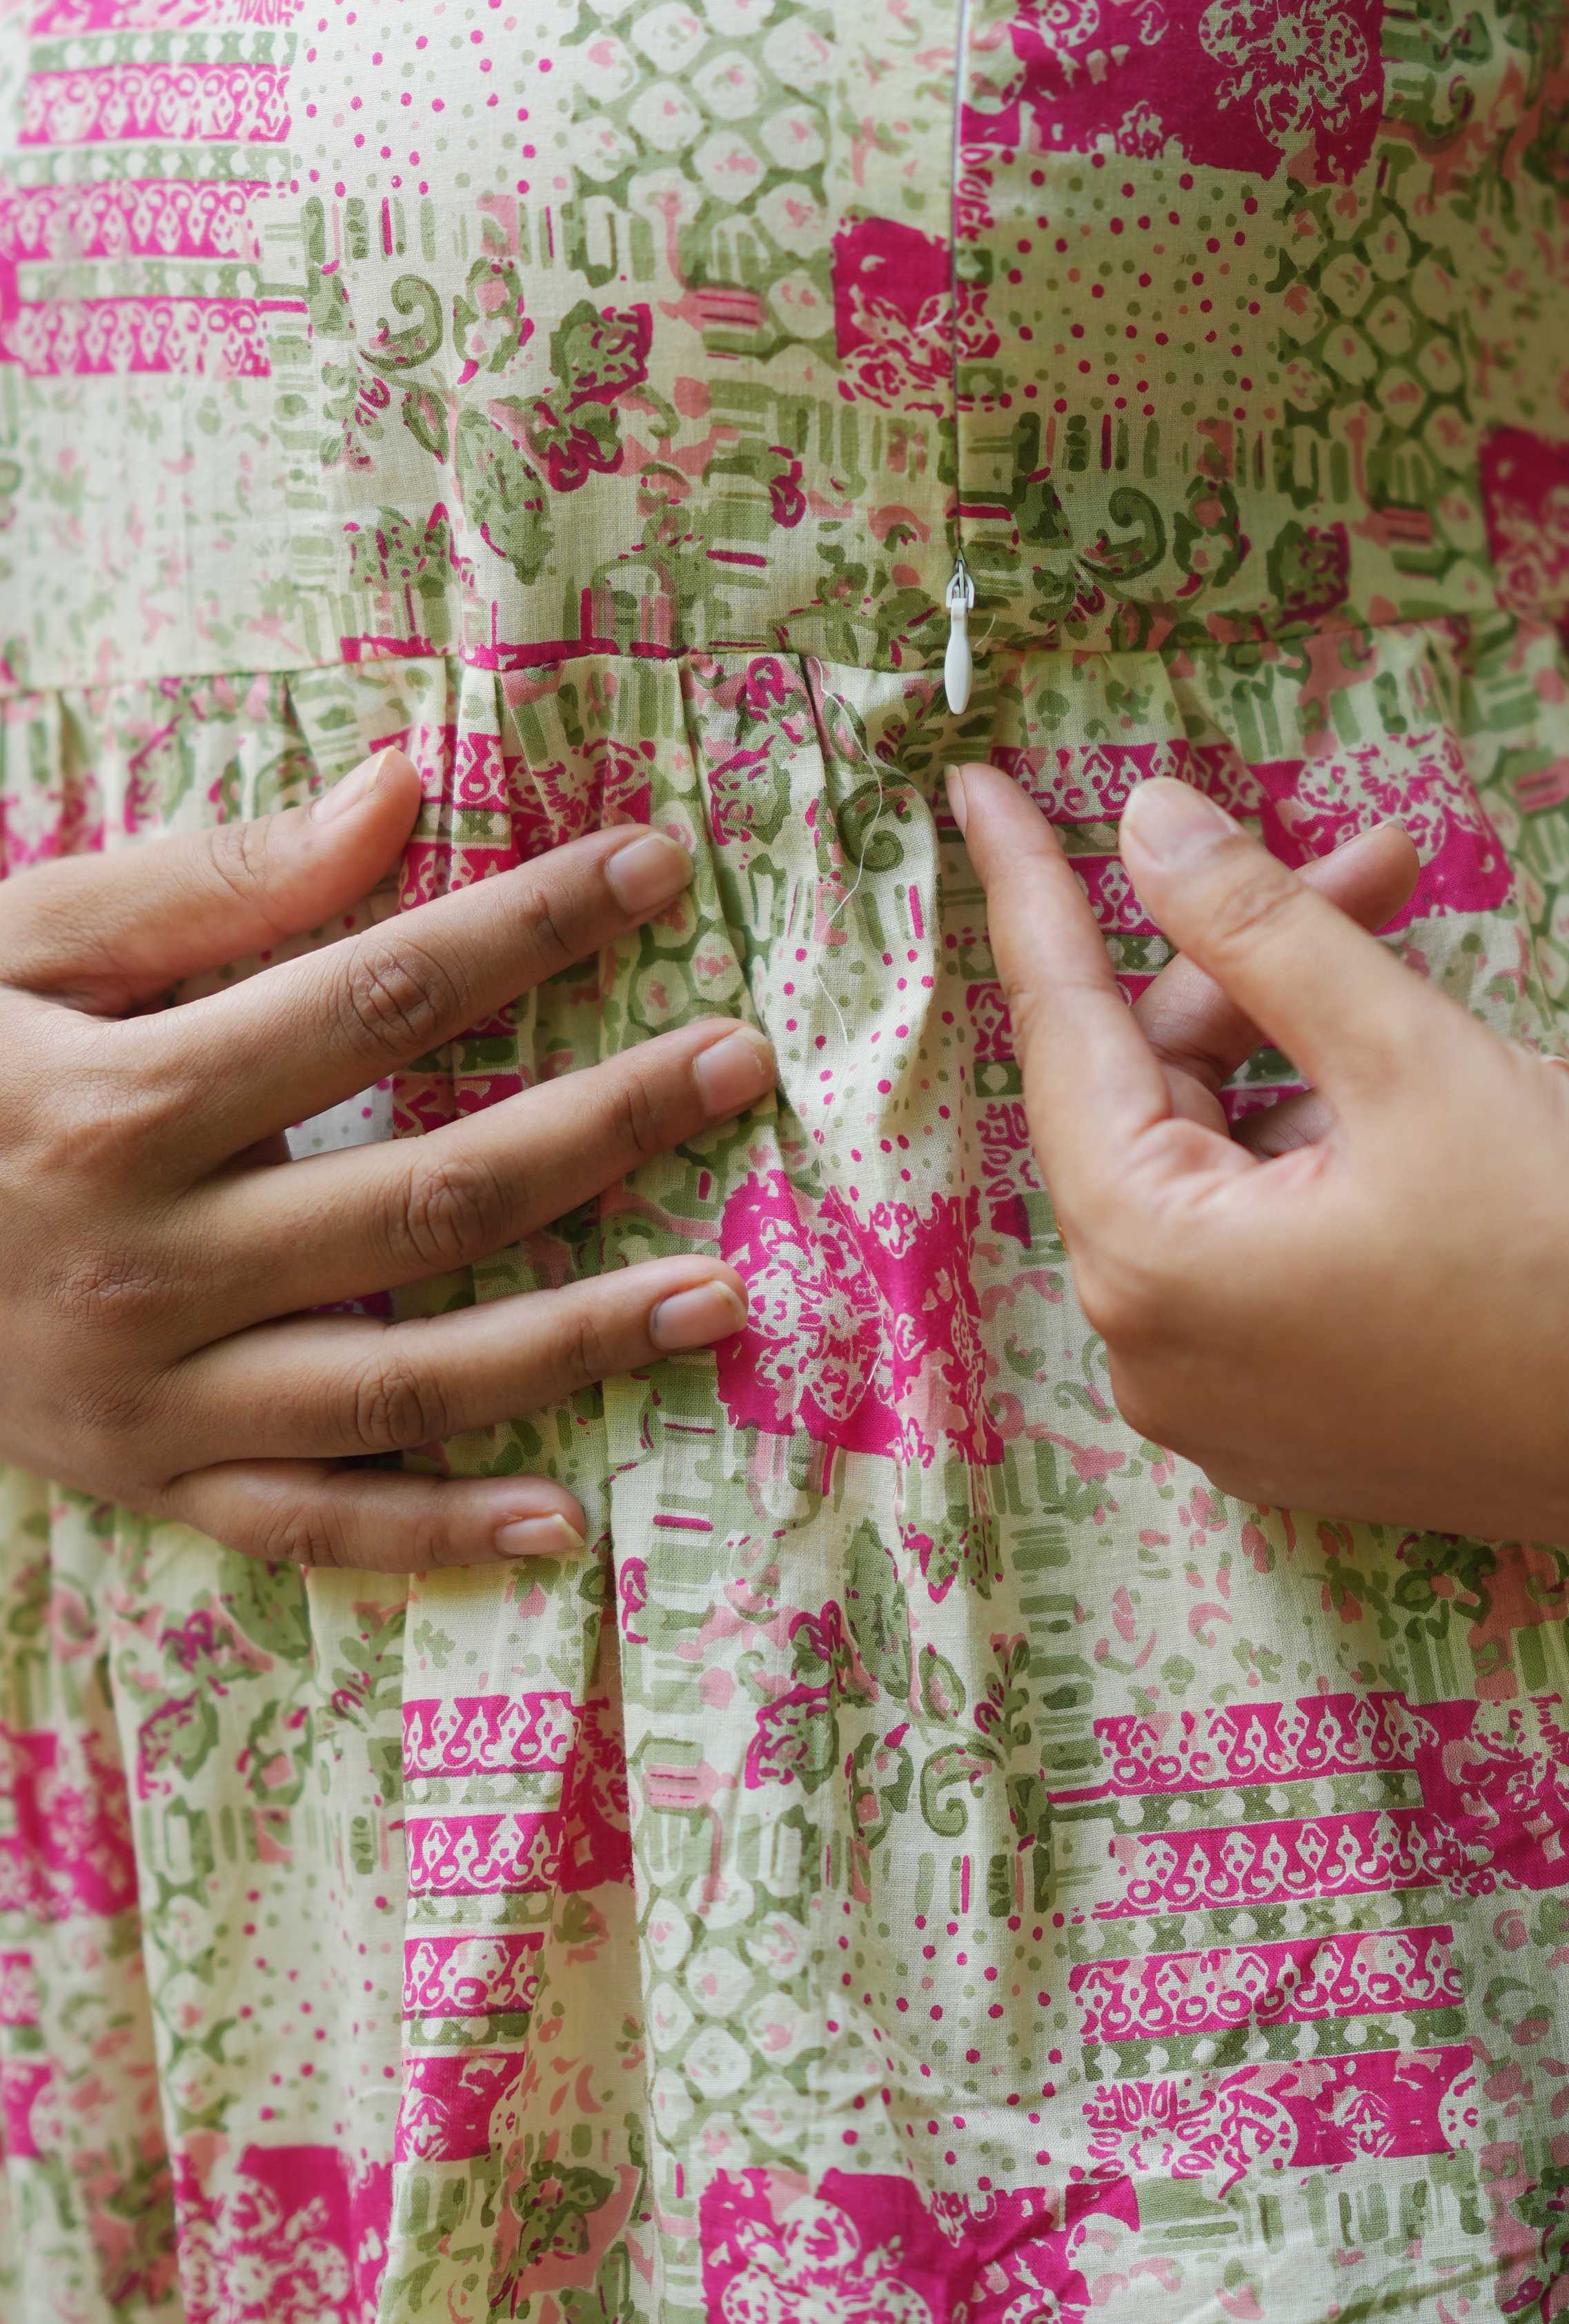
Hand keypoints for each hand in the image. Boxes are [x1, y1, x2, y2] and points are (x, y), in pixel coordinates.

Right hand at [0, 748, 769, 1569]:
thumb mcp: (20, 942)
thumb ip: (211, 881)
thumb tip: (397, 789)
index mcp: (120, 1102)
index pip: (381, 996)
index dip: (530, 927)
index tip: (656, 868)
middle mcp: (148, 1262)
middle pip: (430, 1192)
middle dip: (605, 1121)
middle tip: (741, 1060)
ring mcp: (150, 1394)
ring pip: (404, 1380)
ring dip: (576, 1341)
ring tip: (722, 1296)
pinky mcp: (144, 1482)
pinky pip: (311, 1527)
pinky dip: (436, 1534)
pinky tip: (564, 1519)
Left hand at [955, 764, 1568, 1545]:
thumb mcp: (1405, 1051)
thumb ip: (1258, 929)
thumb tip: (1148, 824)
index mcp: (1153, 1263)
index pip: (1060, 1035)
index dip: (1031, 893)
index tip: (978, 788)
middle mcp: (1155, 1353)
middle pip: (1152, 1097)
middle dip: (1251, 966)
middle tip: (1380, 865)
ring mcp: (1221, 1405)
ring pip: (1212, 1163)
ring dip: (1298, 1049)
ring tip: (1423, 958)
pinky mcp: (1293, 1423)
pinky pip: (1254, 1248)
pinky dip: (1312, 1148)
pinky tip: (1410, 1090)